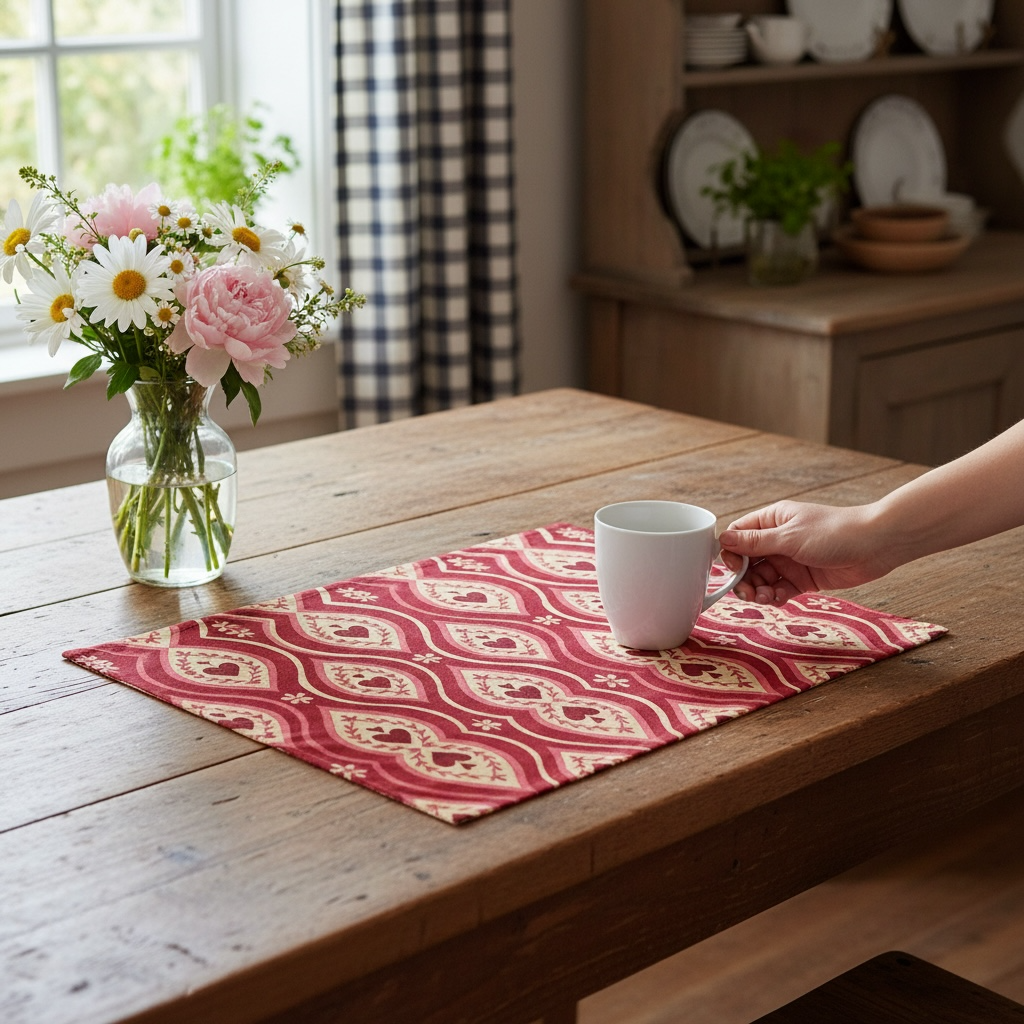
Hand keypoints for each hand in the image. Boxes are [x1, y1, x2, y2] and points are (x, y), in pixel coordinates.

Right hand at [718, 500, 893, 604]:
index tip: (734, 568)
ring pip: (762, 579)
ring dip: (759, 590)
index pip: (738, 536)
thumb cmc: (835, 532)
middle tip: (747, 591)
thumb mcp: (789, 537)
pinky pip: (779, 589)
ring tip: (766, 597)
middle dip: (744, 578)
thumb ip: (755, 542)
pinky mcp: (803, 578)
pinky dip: (775, 596)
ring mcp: (790, 560)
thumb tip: (723, 540)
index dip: (732, 553)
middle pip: (747, 562)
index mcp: (772, 521)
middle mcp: (778, 540)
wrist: (876, 545)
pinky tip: (779, 598)